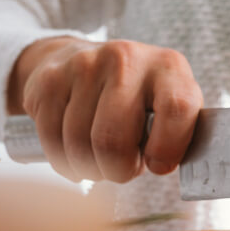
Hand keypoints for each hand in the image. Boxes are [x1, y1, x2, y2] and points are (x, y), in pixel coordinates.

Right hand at [7, 37, 202, 181]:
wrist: (89, 61)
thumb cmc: (144, 100)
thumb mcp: (173, 108)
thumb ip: (179, 134)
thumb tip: (162, 166)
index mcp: (170, 67)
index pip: (176, 109)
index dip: (167, 149)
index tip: (158, 166)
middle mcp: (127, 59)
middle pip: (114, 140)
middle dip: (118, 171)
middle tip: (123, 170)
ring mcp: (85, 65)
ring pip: (79, 145)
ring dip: (90, 169)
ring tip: (102, 161)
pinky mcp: (49, 79)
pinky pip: (51, 140)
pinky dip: (64, 162)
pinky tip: (76, 155)